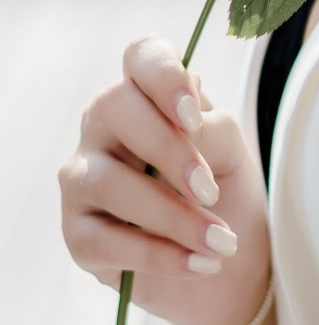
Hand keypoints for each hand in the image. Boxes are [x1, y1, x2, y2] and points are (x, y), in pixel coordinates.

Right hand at [59, 37, 271, 324]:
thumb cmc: (227, 198)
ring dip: (172, 216)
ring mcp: (83, 179)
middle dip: (168, 150)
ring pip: (109, 182)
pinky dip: (159, 255)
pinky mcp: (78, 234)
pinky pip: (106, 241)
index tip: (194, 115)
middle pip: (113, 108)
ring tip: (221, 242)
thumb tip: (189, 128)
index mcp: (148, 96)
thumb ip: (214, 132)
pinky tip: (199, 263)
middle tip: (212, 192)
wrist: (230, 267)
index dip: (163, 76)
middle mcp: (105, 129)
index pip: (141, 57)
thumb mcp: (234, 158)